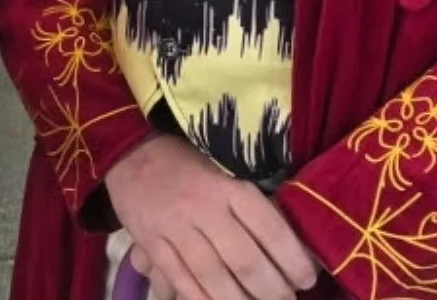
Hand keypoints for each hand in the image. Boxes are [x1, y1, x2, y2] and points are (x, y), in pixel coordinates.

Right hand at [106, 137, 316, 299]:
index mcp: (226, 185)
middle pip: (245, 261)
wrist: (130, 151)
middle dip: (273, 290)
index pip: (269, 228)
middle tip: (287, 299)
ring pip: (215, 278)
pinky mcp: (152, 243)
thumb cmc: (187, 162)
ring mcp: (174, 227)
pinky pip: (182, 282)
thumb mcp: (224, 170)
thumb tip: (290, 245)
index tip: (307, 279)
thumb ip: (250, 205)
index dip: (293, 260)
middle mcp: (202, 207)